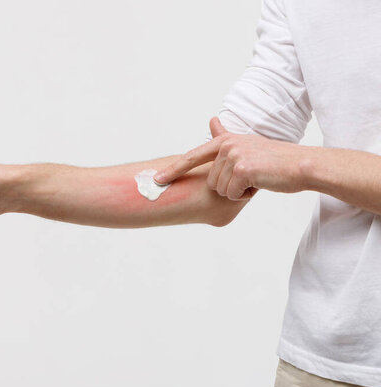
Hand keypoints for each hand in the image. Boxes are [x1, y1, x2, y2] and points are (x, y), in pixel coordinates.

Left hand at [153, 118, 308, 199]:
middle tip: (250, 176)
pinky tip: (259, 183)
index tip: (156, 180)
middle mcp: (226, 145)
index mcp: (224, 140)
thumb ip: (226, 135)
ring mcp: (233, 156)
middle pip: (210, 180)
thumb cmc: (274, 160)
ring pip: (219, 189)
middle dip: (228, 185)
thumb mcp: (247, 143)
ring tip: (256, 178)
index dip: (173, 170)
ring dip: (237, 190)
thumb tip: (211, 120)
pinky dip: (244, 194)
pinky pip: (231, 193)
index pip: (192, 157)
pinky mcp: (242, 169)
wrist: (301, 166)